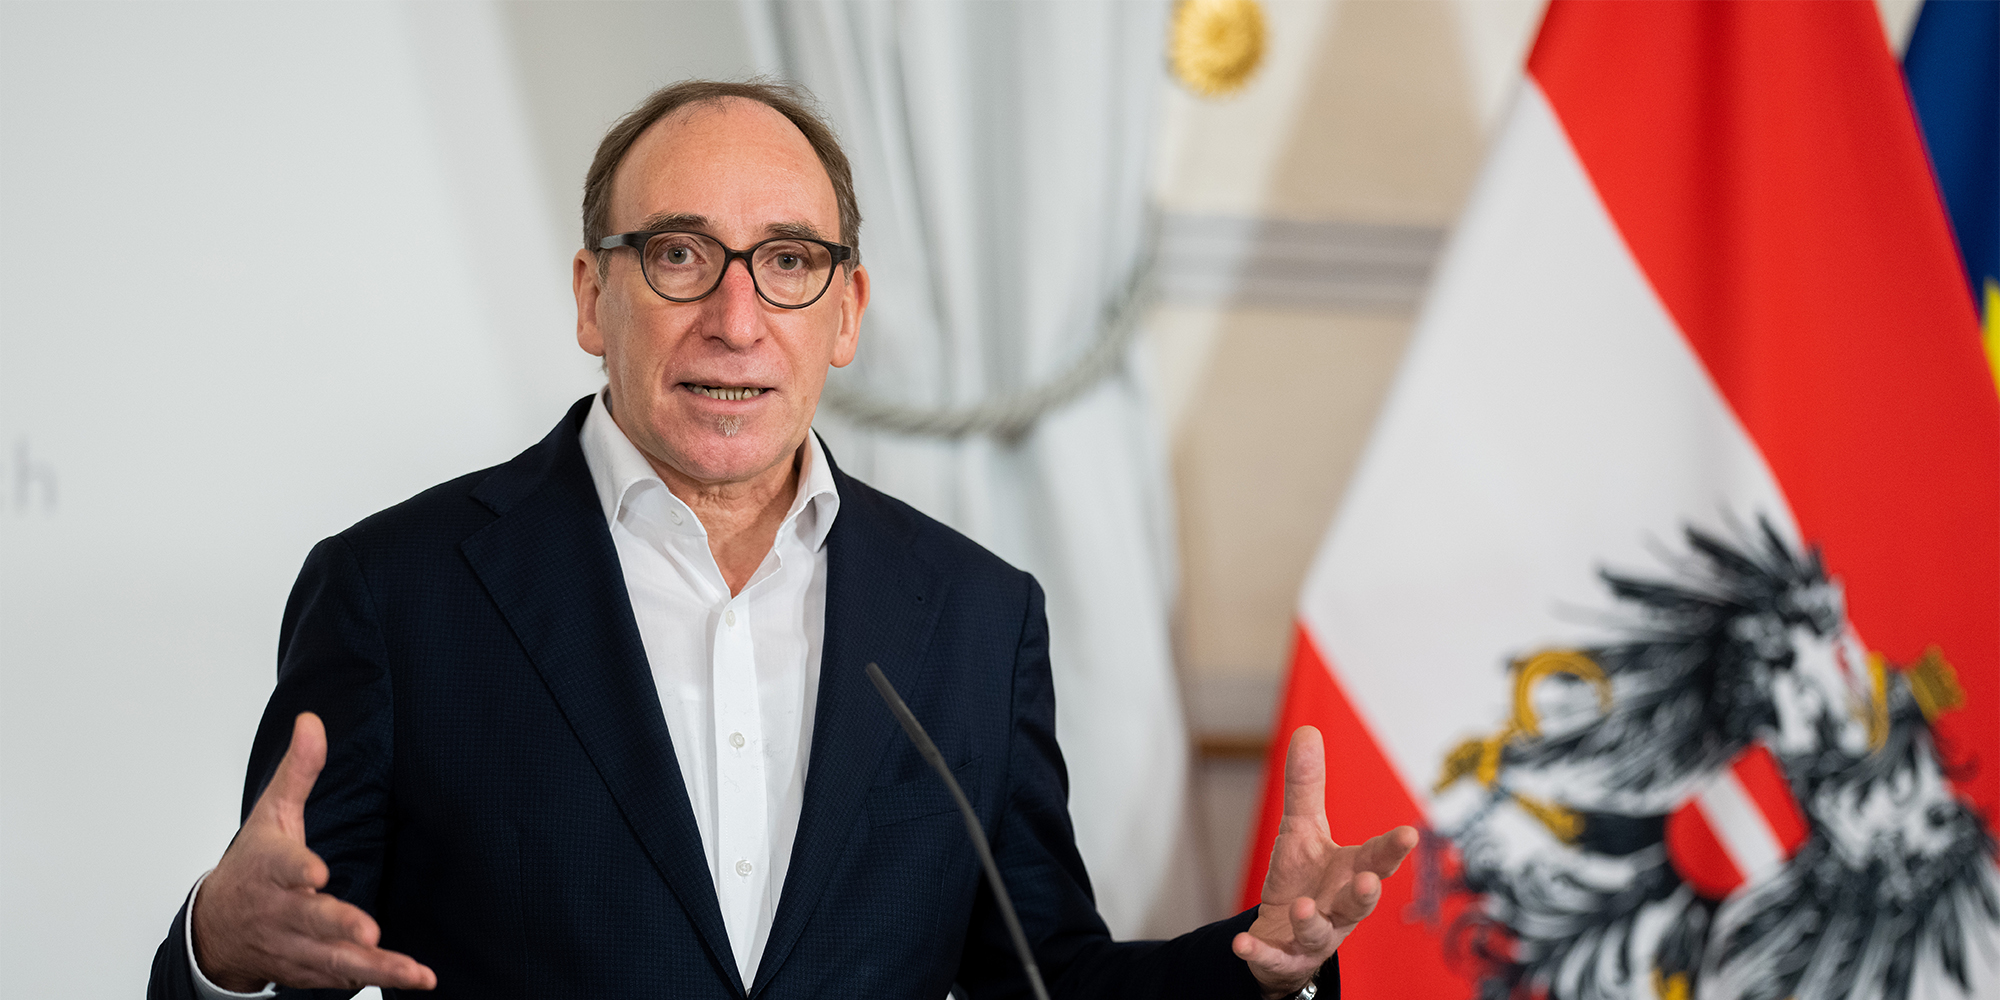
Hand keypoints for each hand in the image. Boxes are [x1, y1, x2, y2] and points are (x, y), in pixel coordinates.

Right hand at [191, 712, 436, 991]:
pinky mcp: (305, 970)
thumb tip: (312, 721)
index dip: (299, 870)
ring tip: (413, 972)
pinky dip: (367, 983)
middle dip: (338, 926)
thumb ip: (299, 770)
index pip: (282, 867)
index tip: (318, 873)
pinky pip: (336, 980)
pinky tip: (406, 979)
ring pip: (331, 961)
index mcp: (271, 868)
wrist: (214, 928)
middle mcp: (281, 911)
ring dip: (372, 968)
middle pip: (309, 921)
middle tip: (369, 933)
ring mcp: (293, 945)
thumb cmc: (250, 866)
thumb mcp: (271, 813)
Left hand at [1231, 726, 1417, 998]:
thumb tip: (1307, 729)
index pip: (1377, 859)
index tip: (1408, 832)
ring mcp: (1315, 937)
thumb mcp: (1303, 830)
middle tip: (1368, 881)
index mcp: (1350, 873)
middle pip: (1358, 904)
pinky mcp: (1285, 958)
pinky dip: (1260, 953)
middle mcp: (1339, 908)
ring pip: (1320, 934)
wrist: (1283, 936)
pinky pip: (1274, 960)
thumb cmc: (1305, 880)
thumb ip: (1307, 786)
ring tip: (1301, 907)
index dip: (1393, 849)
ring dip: (1312, 922)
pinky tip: (1242, 944)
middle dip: (1364, 895)